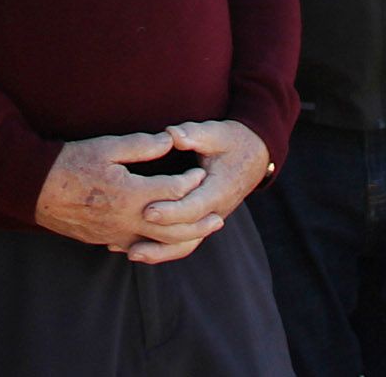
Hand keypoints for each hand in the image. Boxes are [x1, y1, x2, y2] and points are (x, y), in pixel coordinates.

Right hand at [35, 132, 208, 253]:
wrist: (35, 189)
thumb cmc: (71, 163)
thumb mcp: (107, 146)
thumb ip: (142, 145)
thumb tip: (170, 140)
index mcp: (130, 193)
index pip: (172, 191)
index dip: (190, 180)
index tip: (201, 171)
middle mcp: (127, 219)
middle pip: (173, 227)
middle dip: (198, 222)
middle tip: (218, 216)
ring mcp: (117, 234)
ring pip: (158, 245)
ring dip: (183, 240)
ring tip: (201, 234)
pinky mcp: (106, 240)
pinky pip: (138, 249)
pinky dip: (157, 247)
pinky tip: (166, 243)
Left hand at [129, 120, 270, 264]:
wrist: (254, 156)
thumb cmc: (233, 142)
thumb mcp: (217, 133)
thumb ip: (194, 134)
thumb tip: (171, 135)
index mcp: (219, 190)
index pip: (193, 207)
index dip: (170, 211)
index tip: (147, 210)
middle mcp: (216, 211)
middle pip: (187, 233)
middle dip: (158, 236)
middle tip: (130, 235)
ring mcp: (210, 220)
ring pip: (186, 244)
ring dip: (159, 252)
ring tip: (132, 253)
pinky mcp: (202, 223)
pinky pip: (184, 242)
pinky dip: (163, 250)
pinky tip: (139, 250)